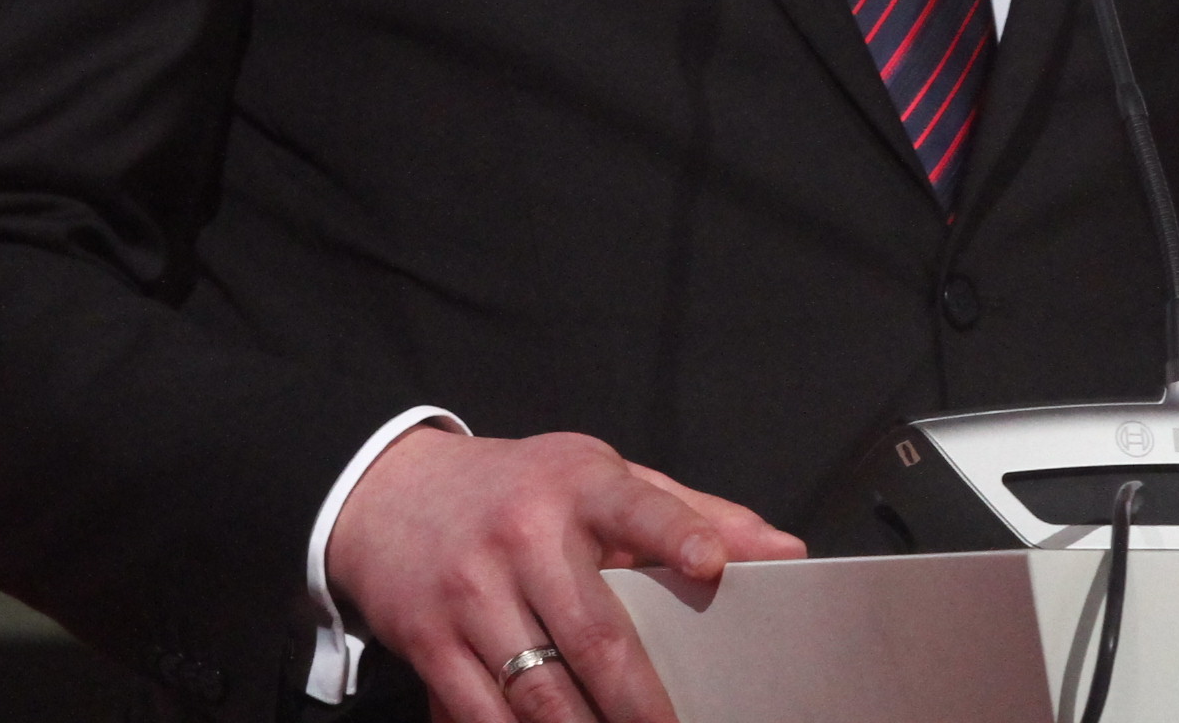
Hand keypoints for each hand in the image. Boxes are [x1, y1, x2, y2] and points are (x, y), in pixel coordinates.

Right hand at [327, 424, 804, 722]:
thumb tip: (787, 552)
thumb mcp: (600, 478)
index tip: (711, 564)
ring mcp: (471, 591)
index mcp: (577, 486)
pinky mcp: (430, 641)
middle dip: (641, 702)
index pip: (635, 504)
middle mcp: (522, 535)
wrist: (391, 494)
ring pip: (540, 690)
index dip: (676, 533)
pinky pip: (483, 713)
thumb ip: (691, 512)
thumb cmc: (521, 491)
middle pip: (593, 633)